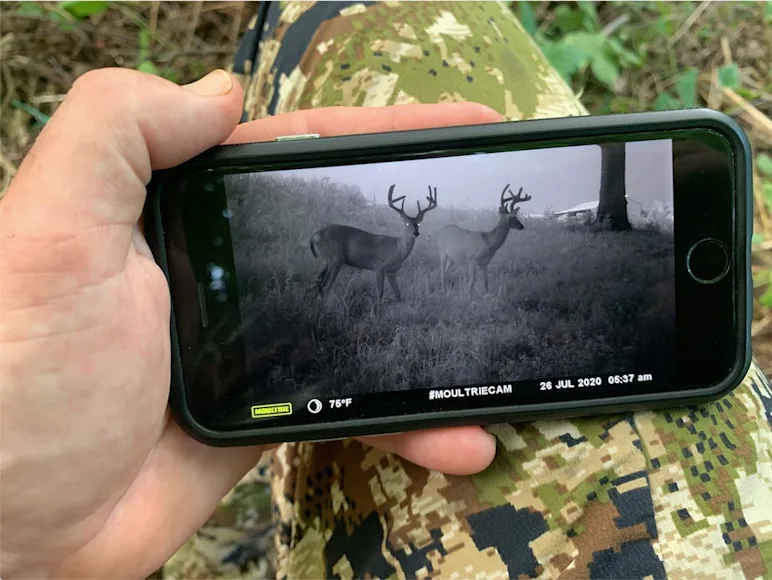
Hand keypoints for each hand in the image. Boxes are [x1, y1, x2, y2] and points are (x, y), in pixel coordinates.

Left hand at [0, 68, 499, 578]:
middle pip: (349, 235)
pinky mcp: (267, 415)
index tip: (462, 126)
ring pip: (363, 326)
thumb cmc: (20, 372)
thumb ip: (121, 132)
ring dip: (431, 337)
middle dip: (426, 228)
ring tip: (498, 347)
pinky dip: (404, 425)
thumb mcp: (52, 229)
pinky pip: (352, 407)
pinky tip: (458, 438)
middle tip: (495, 226)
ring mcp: (252, 346)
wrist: (12, 528)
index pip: (299, 155)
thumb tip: (221, 91)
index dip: (382, 135)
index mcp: (183, 213)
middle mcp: (224, 270)